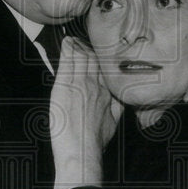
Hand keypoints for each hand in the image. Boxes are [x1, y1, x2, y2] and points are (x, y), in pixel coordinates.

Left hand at [50, 37, 123, 188]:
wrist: (81, 149)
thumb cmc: (95, 141)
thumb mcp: (114, 122)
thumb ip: (116, 106)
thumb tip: (121, 98)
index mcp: (107, 92)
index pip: (106, 69)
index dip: (103, 58)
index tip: (100, 52)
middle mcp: (96, 84)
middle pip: (95, 60)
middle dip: (91, 48)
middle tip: (86, 39)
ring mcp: (81, 83)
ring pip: (82, 57)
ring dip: (79, 46)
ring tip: (75, 39)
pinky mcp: (66, 85)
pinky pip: (68, 61)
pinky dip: (68, 50)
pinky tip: (67, 42)